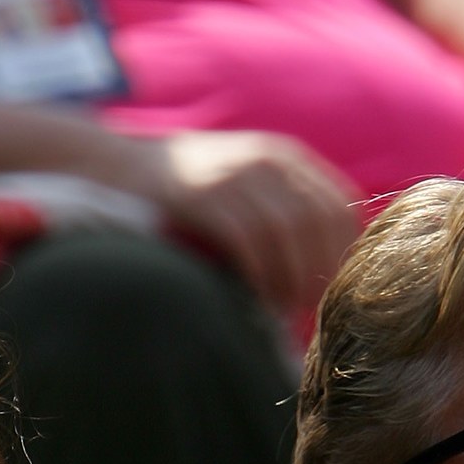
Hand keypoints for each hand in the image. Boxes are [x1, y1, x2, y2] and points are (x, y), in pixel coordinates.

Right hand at [117, 130, 362, 311]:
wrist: (121, 166)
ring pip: (284, 231)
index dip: (342, 251)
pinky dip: (258, 272)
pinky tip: (256, 295)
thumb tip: (326, 263)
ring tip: (283, 306)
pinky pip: (244, 238)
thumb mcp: (246, 180)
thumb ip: (286, 205)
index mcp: (284, 156)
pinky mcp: (200, 194)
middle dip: (318, 270)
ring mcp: (231, 174)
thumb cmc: (190, 187)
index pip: (337, 205)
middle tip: (309, 306)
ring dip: (289, 276)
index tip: (334, 286)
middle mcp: (264, 160)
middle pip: (315, 220)